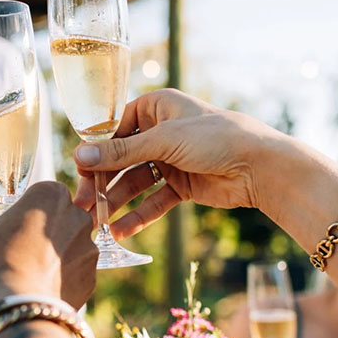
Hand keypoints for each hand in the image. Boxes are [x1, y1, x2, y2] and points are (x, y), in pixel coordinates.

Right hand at [0, 181, 96, 309]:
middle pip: (61, 220)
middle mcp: (78, 217)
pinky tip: (39, 292)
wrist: (17, 309)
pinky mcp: (92, 280)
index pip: (41, 194)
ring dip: (55, 259)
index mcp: (50, 195)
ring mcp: (89, 250)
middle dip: (45, 233)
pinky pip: (75, 277)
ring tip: (28, 277)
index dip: (25, 211)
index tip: (12, 227)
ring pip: (71, 249)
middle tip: (19, 251)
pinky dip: (61, 283)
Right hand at [71, 89, 279, 238]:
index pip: (114, 129)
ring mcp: (171, 160)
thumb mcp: (164, 141)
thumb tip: (79, 156)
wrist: (259, 165)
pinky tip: (122, 230)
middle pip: (121, 159)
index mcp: (156, 107)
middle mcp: (161, 131)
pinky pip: (154, 200)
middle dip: (102, 182)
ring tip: (98, 224)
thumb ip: (121, 152)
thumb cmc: (215, 138)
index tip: (79, 173)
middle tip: (83, 206)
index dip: (96, 152)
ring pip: (135, 182)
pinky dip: (139, 214)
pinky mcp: (181, 185)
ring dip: (117, 202)